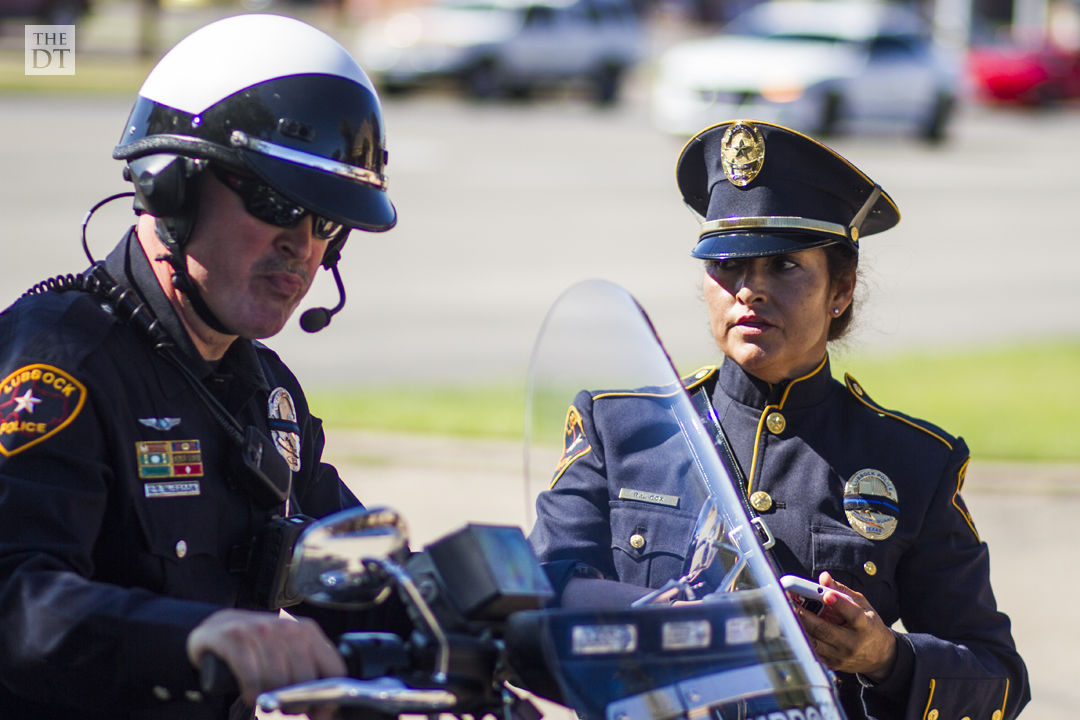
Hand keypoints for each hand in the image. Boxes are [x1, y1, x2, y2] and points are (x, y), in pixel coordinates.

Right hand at [186, 608, 345, 716]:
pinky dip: (252, 693)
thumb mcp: (287, 654)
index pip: (333, 668)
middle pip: (305, 677)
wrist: (215, 628)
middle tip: (285, 709)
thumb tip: (326, 710)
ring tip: (266, 702)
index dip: (328, 697)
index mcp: (307, 631)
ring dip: (272, 699)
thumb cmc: (256, 647)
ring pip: (278, 678)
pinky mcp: (234, 637)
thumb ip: (308, 676)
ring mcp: (260, 629)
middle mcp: (286, 626)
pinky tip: (250, 696)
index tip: (319, 712)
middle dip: (297, 701)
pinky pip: (251, 675)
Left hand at [794, 572, 896, 682]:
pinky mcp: (832, 664)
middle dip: (806, 615)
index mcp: (865, 626)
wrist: (881, 657)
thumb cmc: (869, 626)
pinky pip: (812, 651)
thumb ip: (842, 591)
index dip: (840, 604)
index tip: (827, 594)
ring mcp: (841, 656)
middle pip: (825, 630)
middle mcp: (853, 643)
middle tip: (791, 602)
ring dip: (799, 626)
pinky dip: (802, 638)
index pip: (853, 615)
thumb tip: (824, 577)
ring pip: (815, 642)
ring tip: (787, 612)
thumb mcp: (863, 606)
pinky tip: (793, 626)